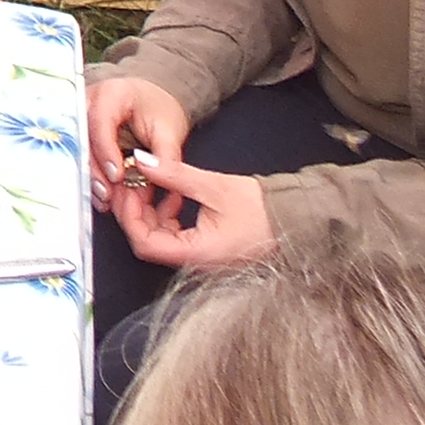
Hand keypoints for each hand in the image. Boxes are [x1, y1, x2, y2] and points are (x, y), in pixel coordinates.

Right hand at [86, 75, 191, 205]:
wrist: (151, 104)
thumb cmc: (159, 111)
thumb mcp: (169, 131)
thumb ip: (164, 155)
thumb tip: (156, 175)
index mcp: (111, 94)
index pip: (99, 121)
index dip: (105, 150)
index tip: (116, 176)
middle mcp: (88, 102)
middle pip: (81, 137)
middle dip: (93, 169)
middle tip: (108, 194)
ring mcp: (80, 117)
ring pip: (77, 150)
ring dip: (91, 176)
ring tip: (107, 199)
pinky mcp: (79, 133)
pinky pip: (80, 156)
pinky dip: (92, 177)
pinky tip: (102, 195)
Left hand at [110, 150, 277, 272]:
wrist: (297, 222)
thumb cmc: (263, 210)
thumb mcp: (215, 186)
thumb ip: (174, 175)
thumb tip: (142, 161)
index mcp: (196, 253)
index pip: (145, 243)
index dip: (129, 215)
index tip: (128, 189)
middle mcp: (196, 262)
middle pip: (148, 242)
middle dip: (136, 210)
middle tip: (134, 182)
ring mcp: (201, 259)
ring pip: (160, 238)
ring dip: (151, 211)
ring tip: (153, 184)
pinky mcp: (207, 250)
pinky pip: (175, 236)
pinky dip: (167, 216)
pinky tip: (174, 196)